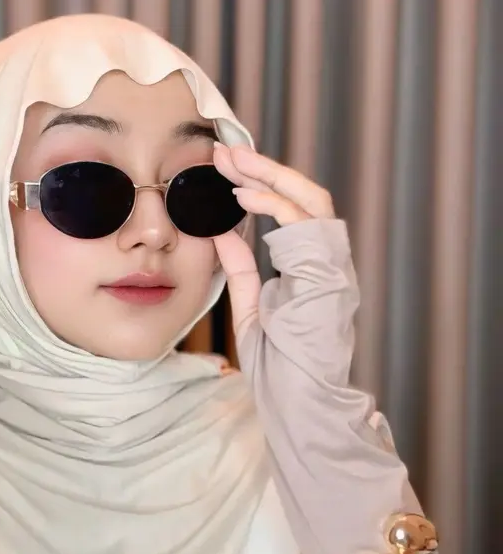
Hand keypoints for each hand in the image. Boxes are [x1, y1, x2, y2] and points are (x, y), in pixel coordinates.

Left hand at [211, 141, 335, 350]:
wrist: (299, 403)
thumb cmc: (279, 365)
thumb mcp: (249, 308)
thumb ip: (240, 268)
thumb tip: (221, 228)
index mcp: (310, 269)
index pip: (290, 212)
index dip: (260, 185)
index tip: (223, 169)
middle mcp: (327, 262)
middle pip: (303, 196)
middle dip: (263, 168)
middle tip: (224, 150)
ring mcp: (332, 268)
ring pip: (311, 201)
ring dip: (269, 175)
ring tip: (231, 162)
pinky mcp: (329, 277)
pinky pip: (305, 227)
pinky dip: (274, 205)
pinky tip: (242, 194)